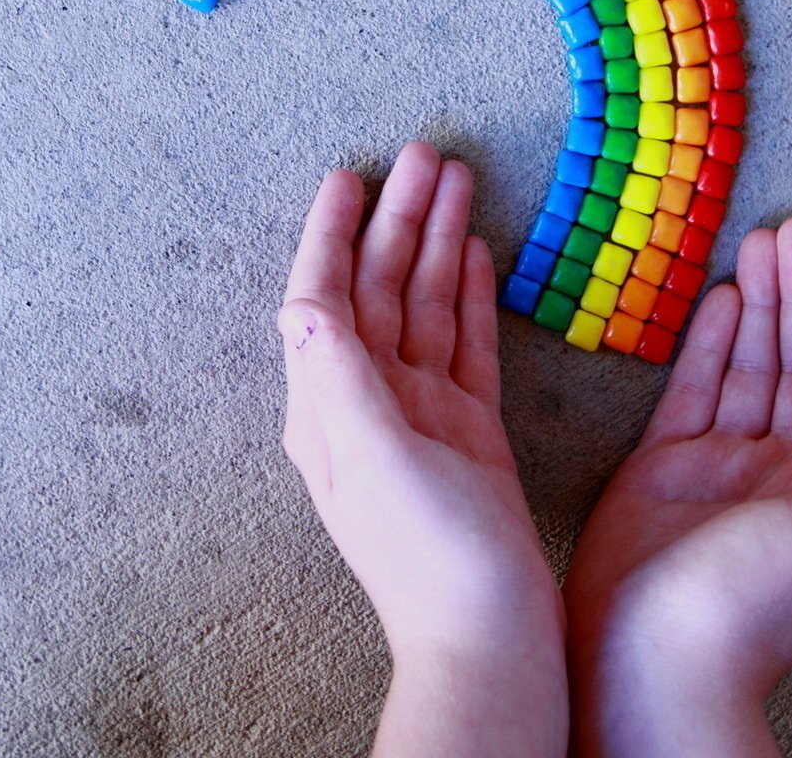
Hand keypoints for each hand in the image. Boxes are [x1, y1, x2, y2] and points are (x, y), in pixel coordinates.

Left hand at [279, 142, 565, 757]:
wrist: (491, 639)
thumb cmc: (430, 560)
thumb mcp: (374, 461)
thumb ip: (339, 378)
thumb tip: (299, 302)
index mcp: (328, 408)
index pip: (322, 299)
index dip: (332, 234)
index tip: (349, 175)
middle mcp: (366, 404)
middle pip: (377, 289)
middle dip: (397, 220)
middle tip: (425, 152)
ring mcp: (419, 416)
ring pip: (423, 307)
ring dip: (435, 243)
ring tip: (456, 181)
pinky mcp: (468, 432)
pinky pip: (462, 344)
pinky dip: (466, 295)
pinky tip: (473, 254)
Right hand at [564, 218, 791, 756]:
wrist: (651, 658)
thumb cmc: (748, 607)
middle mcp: (785, 475)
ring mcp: (724, 469)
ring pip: (750, 370)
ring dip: (759, 307)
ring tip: (759, 246)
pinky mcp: (667, 468)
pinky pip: (695, 391)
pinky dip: (710, 344)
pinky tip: (720, 299)